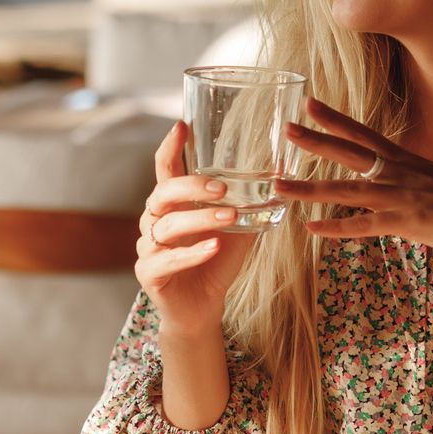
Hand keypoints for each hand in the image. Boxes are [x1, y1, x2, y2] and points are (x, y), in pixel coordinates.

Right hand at [135, 121, 256, 333]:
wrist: (201, 308)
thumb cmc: (216, 261)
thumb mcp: (238, 229)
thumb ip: (250, 205)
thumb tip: (284, 179)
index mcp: (171, 204)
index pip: (164, 169)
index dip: (170, 147)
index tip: (182, 125)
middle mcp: (154, 221)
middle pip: (162, 193)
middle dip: (191, 187)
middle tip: (221, 188)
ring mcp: (148, 247)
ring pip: (167, 226)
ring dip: (200, 219)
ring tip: (229, 217)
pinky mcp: (150, 274)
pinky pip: (167, 260)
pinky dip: (191, 253)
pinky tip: (213, 247)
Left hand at [275, 98, 432, 265]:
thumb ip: (406, 178)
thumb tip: (387, 180)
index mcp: (405, 160)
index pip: (362, 134)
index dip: (334, 119)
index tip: (308, 103)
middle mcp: (399, 173)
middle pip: (349, 153)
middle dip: (315, 140)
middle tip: (285, 128)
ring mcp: (401, 196)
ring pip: (346, 190)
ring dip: (310, 189)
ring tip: (279, 187)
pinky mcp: (406, 222)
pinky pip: (364, 225)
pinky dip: (338, 227)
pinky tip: (312, 228)